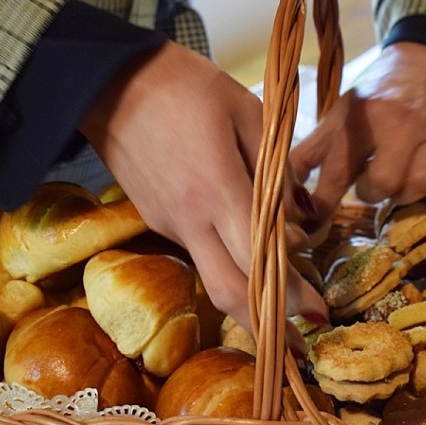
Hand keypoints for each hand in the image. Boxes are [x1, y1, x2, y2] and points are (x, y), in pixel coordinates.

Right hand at [79, 41, 328, 350]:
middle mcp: (190, 220)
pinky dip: (226, 260)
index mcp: (217, 190)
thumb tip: (303, 216)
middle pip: (229, 293)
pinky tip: (244, 245)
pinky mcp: (154, 220)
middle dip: (266, 326)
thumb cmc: (184, 86)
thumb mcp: (246, 111)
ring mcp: (166, 224)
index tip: (319, 315)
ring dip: (249, 294)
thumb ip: (278, 168)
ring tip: (284, 288)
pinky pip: (197, 250)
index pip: (260, 260)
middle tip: (299, 343)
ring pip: (213, 277)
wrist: (106, 81)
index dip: (291, 295)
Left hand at [290, 42, 425, 223]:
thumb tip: (280, 190)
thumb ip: (308, 153)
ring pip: (421, 185)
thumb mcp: (338, 116)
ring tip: (398, 186)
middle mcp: (399, 125)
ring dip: (406, 196)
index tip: (312, 225)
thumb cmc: (375, 99)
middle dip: (372, 193)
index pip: (337, 170)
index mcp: (361, 117)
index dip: (321, 205)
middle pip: (384, 182)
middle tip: (370, 185)